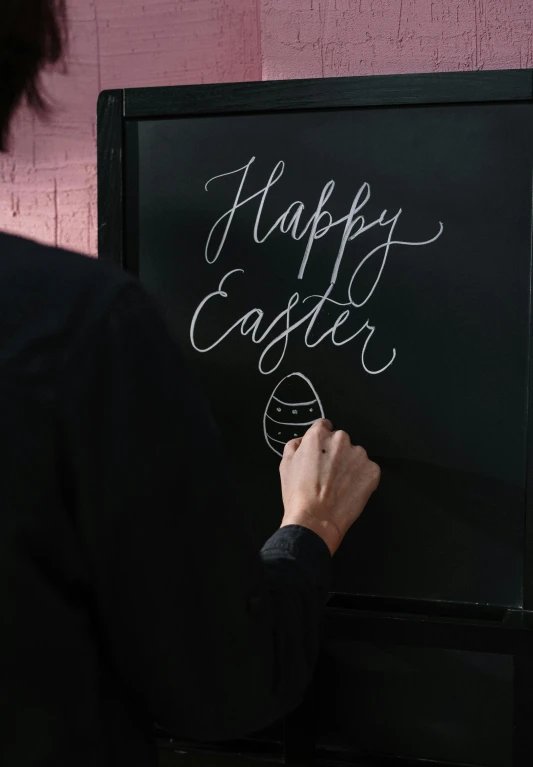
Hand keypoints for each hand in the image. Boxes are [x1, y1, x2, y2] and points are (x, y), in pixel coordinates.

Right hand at [279, 419, 379, 555]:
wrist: (315, 520)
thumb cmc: (298, 494)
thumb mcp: (285, 464)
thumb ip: (295, 445)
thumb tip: (302, 440)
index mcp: (319, 435)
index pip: (324, 426)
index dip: (321, 441)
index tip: (322, 453)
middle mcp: (341, 439)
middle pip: (341, 440)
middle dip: (336, 453)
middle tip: (328, 473)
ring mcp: (359, 455)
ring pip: (355, 455)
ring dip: (350, 464)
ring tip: (339, 484)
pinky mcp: (372, 471)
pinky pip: (368, 470)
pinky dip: (362, 478)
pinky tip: (350, 491)